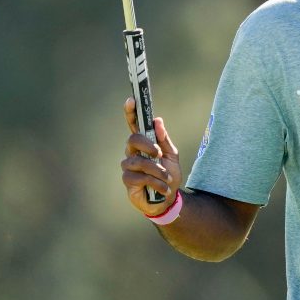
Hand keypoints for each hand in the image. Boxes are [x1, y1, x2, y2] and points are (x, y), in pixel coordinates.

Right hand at [121, 97, 182, 216]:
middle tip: (159, 154)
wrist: (169, 199)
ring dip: (156, 170)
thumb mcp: (172, 155)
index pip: (134, 125)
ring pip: (138, 161)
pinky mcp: (128, 181)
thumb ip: (164, 139)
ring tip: (166, 177)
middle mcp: (133, 152)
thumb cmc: (169, 175)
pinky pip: (139, 177)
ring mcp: (129, 166)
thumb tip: (158, 121)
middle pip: (132, 139)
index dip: (131, 112)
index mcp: (144, 144)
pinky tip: (162, 188)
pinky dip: (155, 182)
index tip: (131, 100)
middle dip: (147, 145)